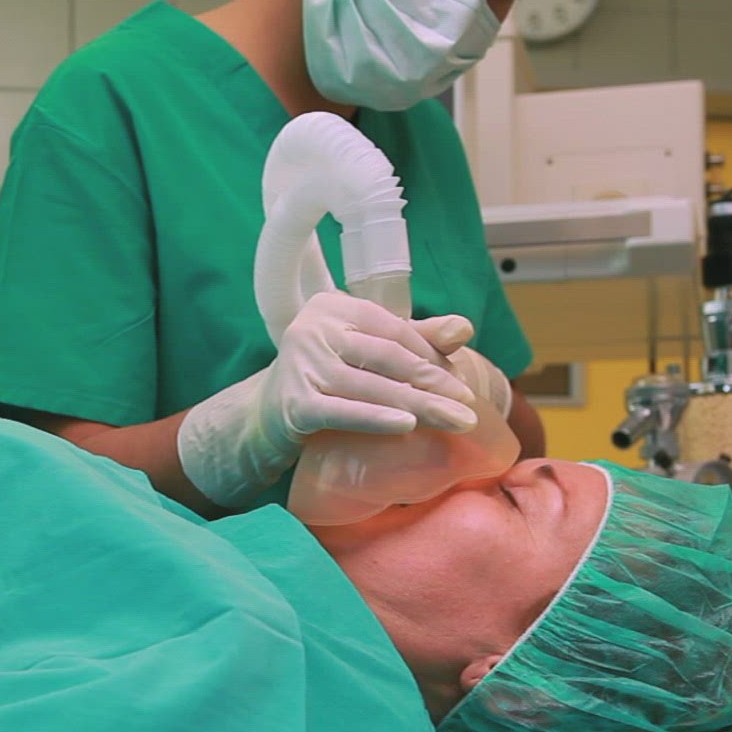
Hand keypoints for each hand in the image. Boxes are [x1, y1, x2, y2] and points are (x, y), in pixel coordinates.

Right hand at [177, 292, 480, 508]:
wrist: (263, 419)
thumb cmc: (324, 381)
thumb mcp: (366, 353)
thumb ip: (414, 338)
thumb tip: (464, 328)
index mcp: (333, 306)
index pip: (394, 329)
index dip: (431, 357)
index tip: (461, 384)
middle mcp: (313, 328)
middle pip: (387, 357)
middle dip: (432, 383)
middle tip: (468, 407)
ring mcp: (300, 364)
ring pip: (371, 386)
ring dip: (418, 405)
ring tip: (455, 422)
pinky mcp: (293, 403)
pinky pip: (342, 411)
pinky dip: (376, 419)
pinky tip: (408, 425)